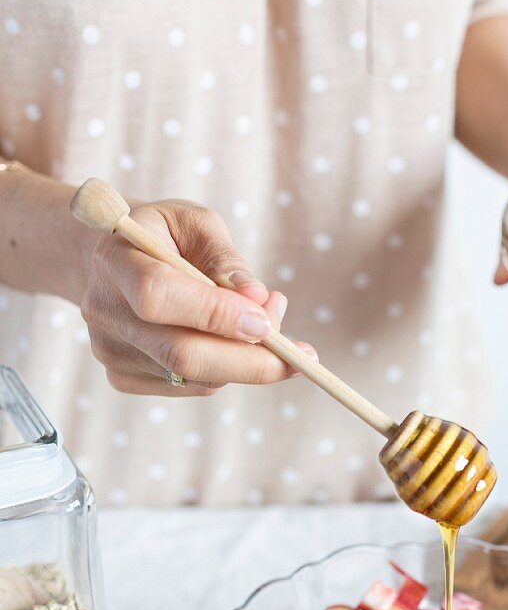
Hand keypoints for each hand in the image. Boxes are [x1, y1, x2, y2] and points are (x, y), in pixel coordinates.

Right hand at [81, 199, 315, 394]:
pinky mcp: (122, 377)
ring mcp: (110, 350)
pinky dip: (226, 371)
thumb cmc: (166, 235)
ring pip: (192, 376)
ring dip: (246, 361)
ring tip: (271, 325)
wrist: (115, 261)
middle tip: (300, 356)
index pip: (158, 295)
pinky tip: (235, 343)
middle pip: (179, 353)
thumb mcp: (197, 223)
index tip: (267, 322)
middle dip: (249, 361)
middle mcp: (105, 310)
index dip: (215, 313)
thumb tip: (256, 298)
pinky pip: (190, 386)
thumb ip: (225, 258)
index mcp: (115, 258)